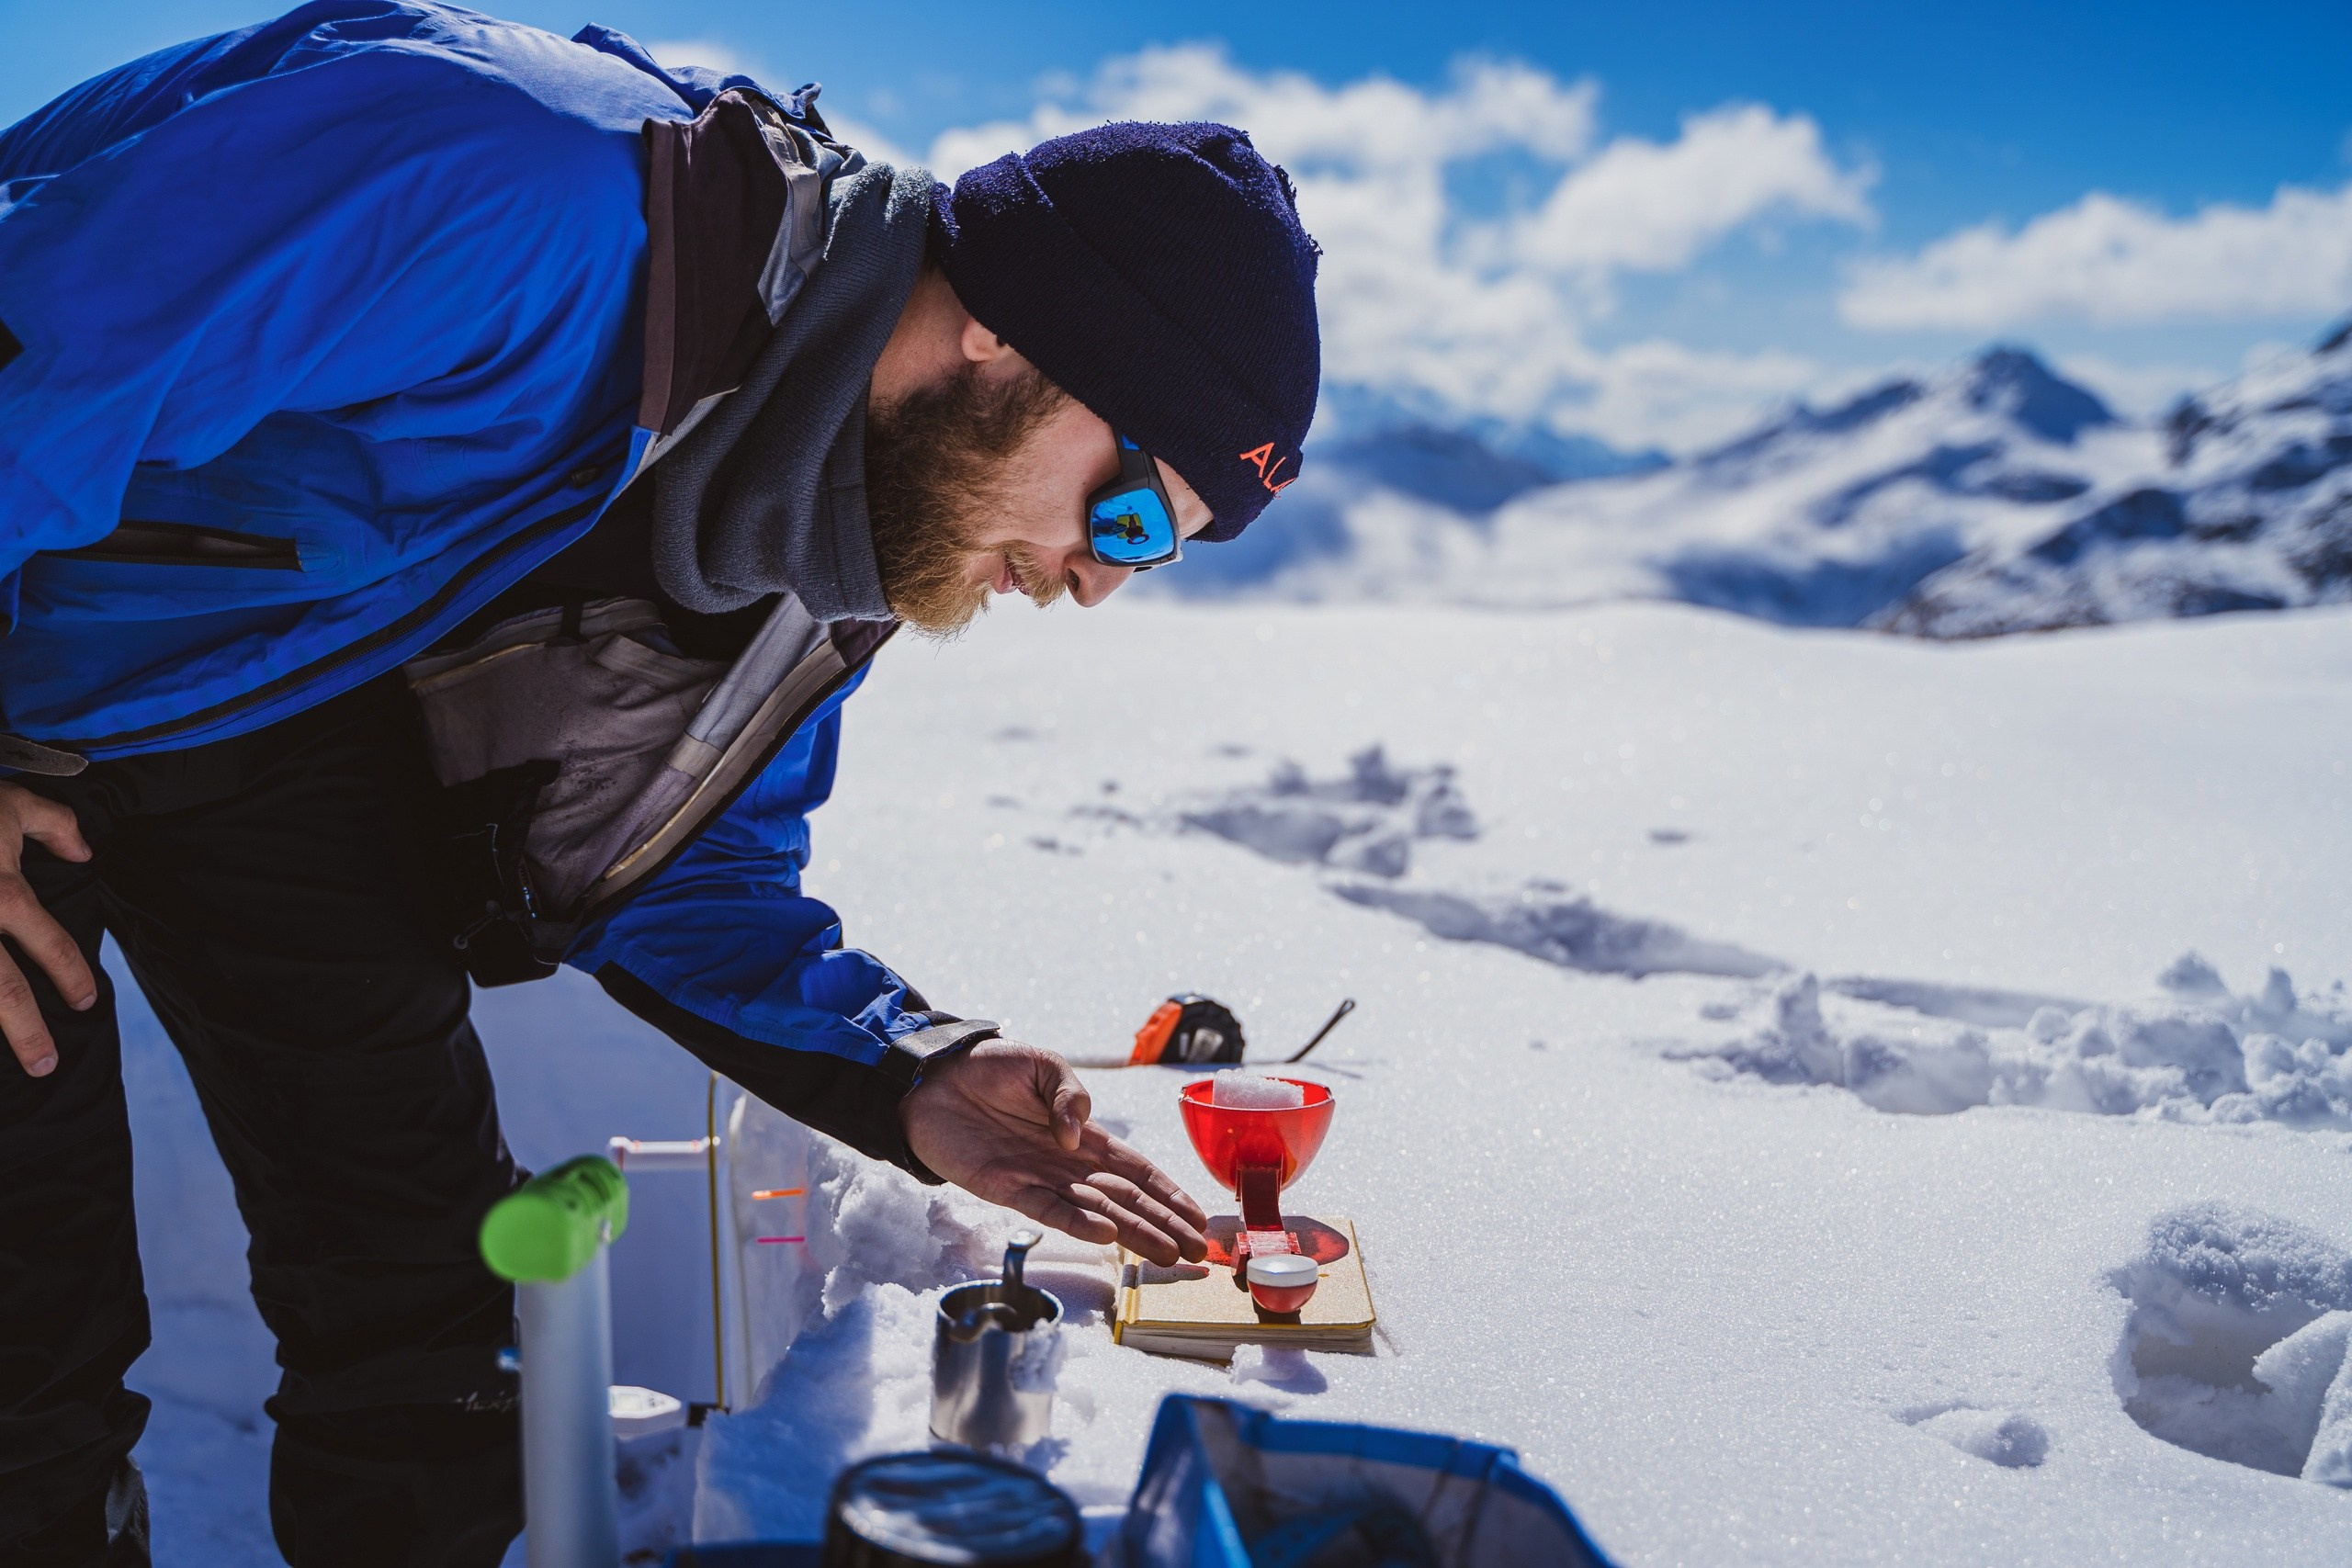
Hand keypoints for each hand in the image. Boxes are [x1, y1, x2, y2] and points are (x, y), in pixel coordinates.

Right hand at [0, 782, 95, 1076]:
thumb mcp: (10, 802)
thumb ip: (54, 825)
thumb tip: (84, 853)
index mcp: (5, 895)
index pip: (51, 946)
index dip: (72, 977)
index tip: (87, 1002)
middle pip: (3, 992)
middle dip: (26, 1032)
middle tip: (47, 1065)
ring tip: (5, 1068)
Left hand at [902, 1038, 1208, 1265]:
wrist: (934, 1077)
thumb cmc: (991, 1068)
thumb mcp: (1044, 1065)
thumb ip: (1070, 1095)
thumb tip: (1079, 1135)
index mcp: (1084, 1135)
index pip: (1137, 1170)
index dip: (1169, 1194)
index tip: (1198, 1219)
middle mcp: (1068, 1164)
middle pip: (1126, 1199)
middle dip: (1163, 1225)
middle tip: (1197, 1254)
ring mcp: (1039, 1179)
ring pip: (1096, 1212)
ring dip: (1133, 1234)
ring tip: (1166, 1255)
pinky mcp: (1005, 1187)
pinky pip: (1046, 1209)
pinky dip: (1077, 1223)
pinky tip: (1105, 1235)